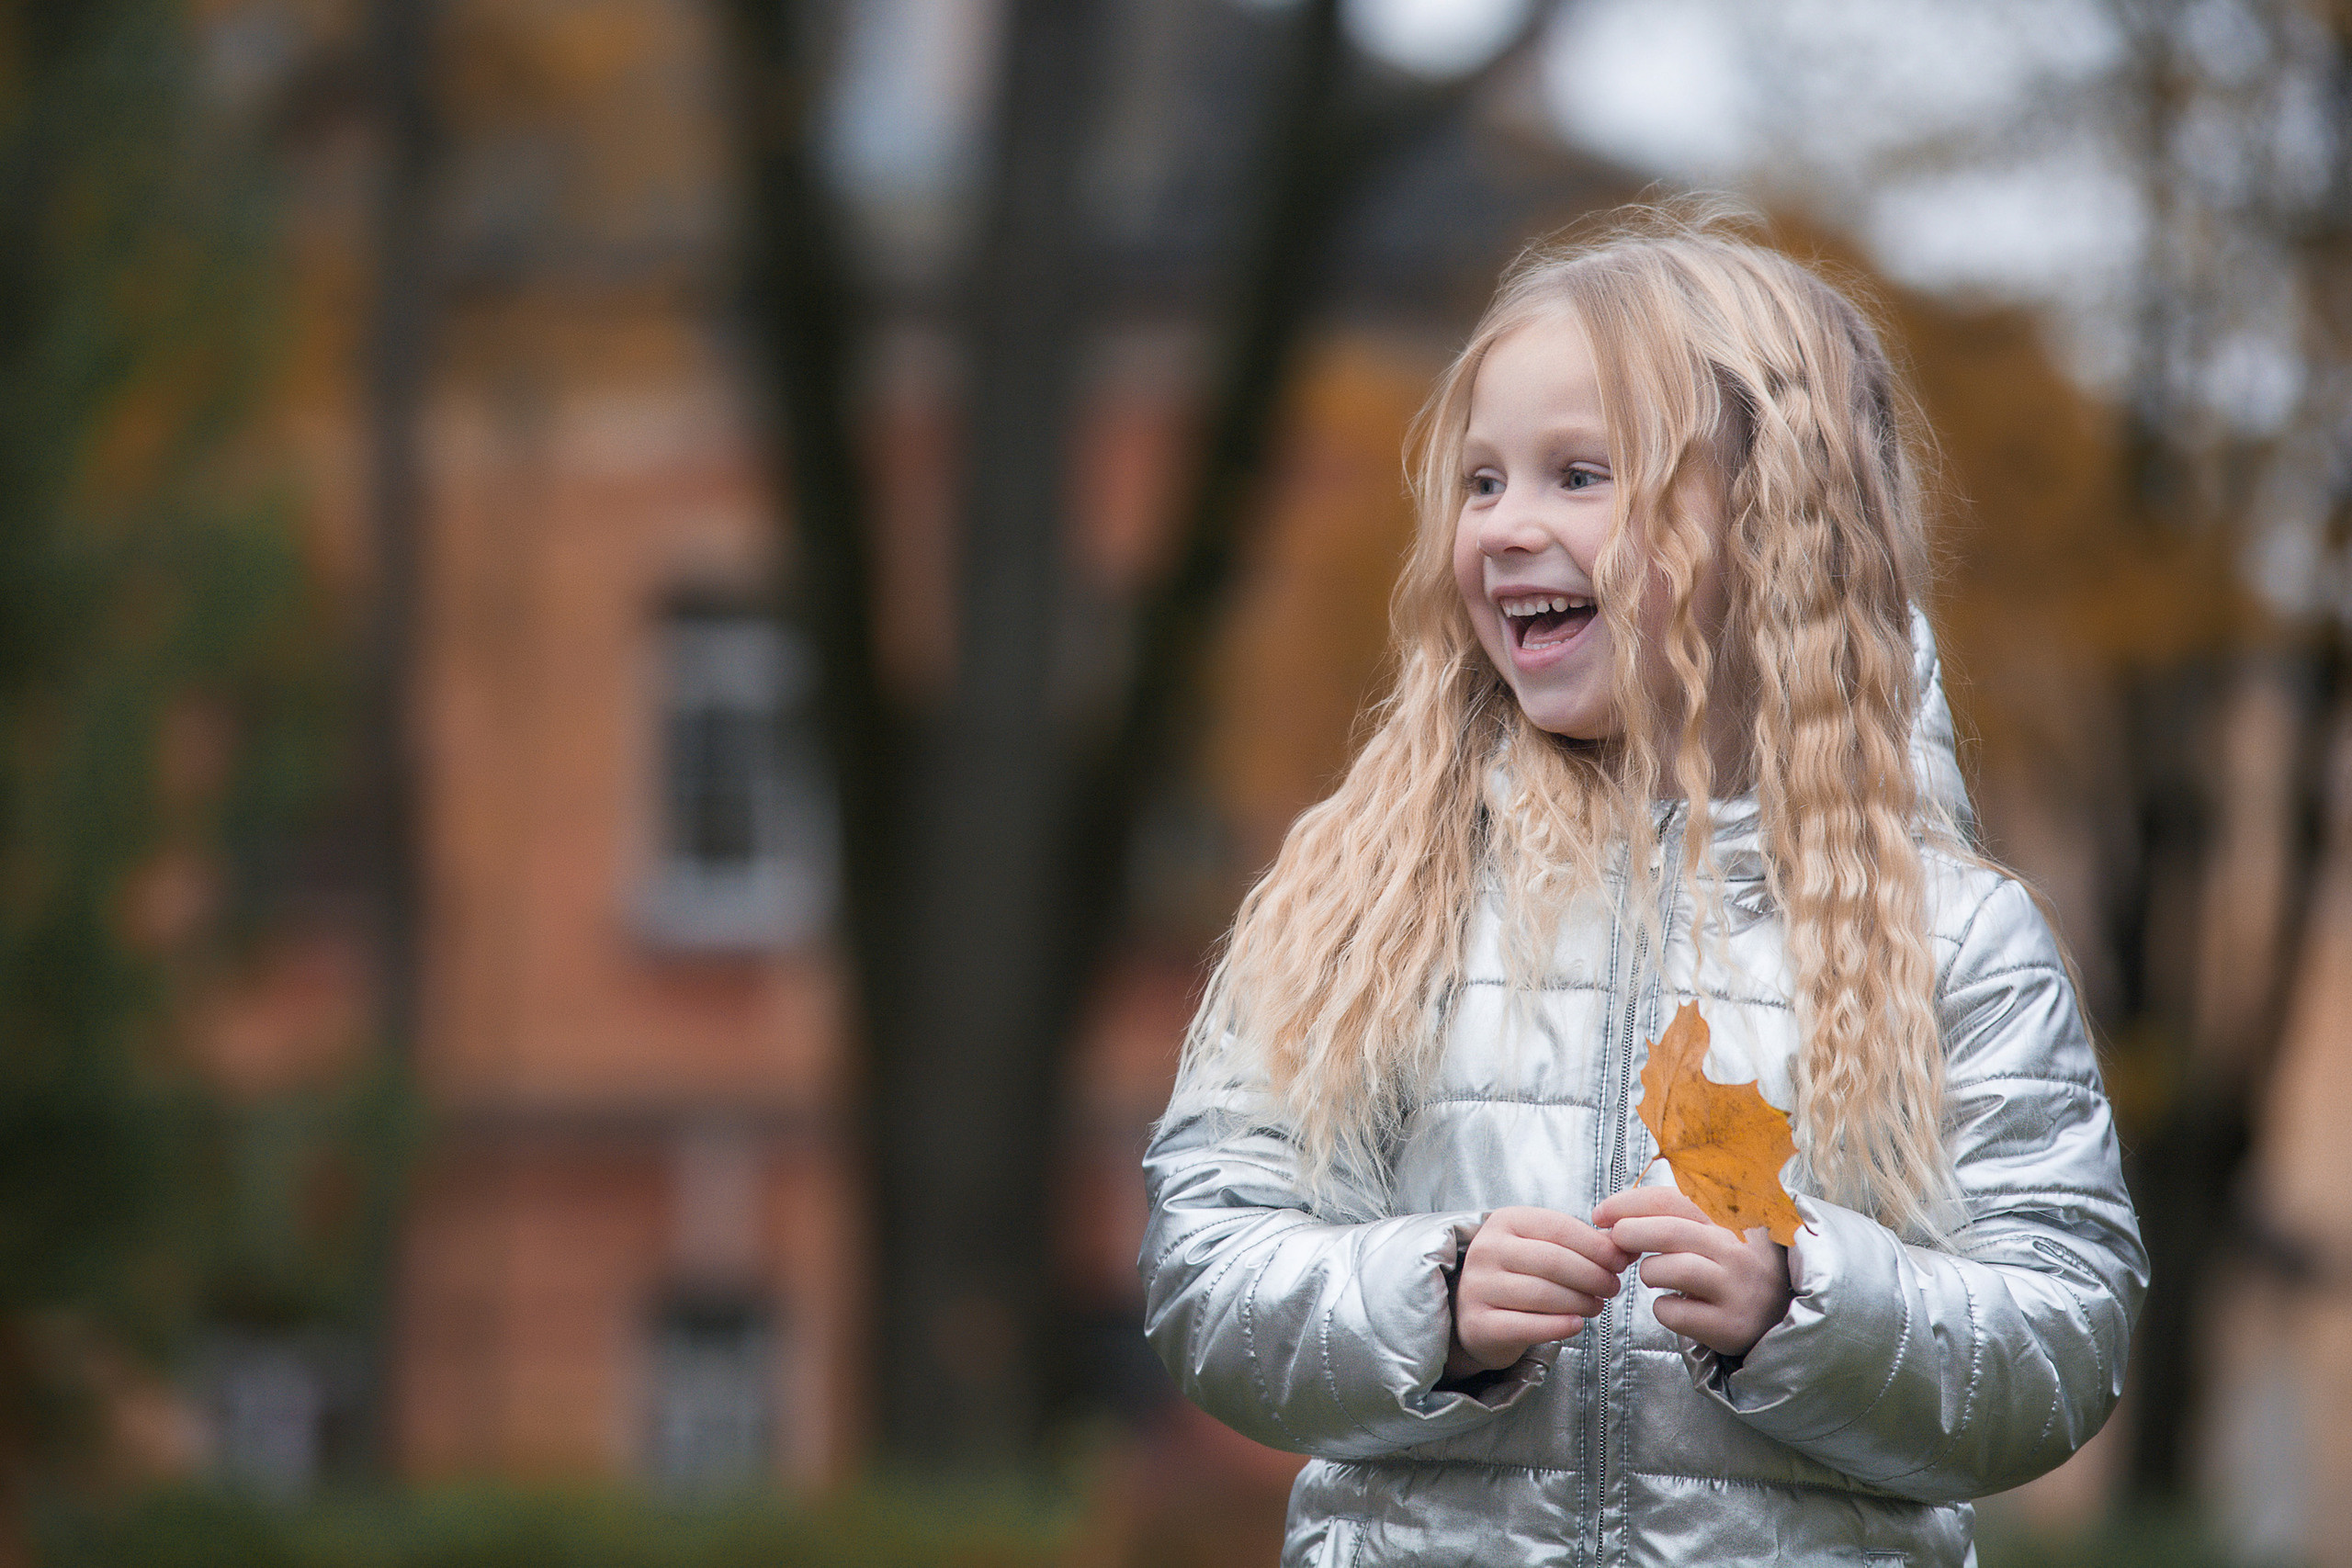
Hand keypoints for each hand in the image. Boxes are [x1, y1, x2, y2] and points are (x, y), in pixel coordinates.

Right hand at [1447, 1206, 1632, 1378]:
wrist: (1477, 1312)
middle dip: (1592, 1275)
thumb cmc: (1519, 1275)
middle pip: (1553, 1261)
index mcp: (1505, 1221)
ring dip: (1580, 1301)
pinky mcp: (1478, 1323)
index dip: (1596, 1246)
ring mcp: (1478, 1286)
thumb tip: (1627, 1247)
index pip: (1559, 1228)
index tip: (1620, 1261)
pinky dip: (1559, 1326)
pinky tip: (1576, 1323)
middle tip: (1612, 1287)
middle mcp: (1487, 1250)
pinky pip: (1527, 1325)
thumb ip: (1583, 1244)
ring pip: (1542, 1293)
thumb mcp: (1543, 1247)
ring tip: (1596, 1305)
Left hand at [1592, 1185, 1792, 1357]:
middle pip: (1669, 1231)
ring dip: (1649, 1272)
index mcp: (1727, 1222)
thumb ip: (1672, 1220)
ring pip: (1670, 1270)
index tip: (1601, 1213)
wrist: (1779, 1316)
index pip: (1672, 1199)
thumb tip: (1612, 1217)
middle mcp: (1735, 1251)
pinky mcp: (1729, 1325)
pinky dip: (1662, 1309)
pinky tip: (1673, 1305)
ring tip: (1655, 1275)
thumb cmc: (1730, 1269)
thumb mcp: (1714, 1234)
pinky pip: (1673, 1312)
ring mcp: (1735, 1289)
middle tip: (1615, 1241)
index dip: (1629, 1203)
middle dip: (1629, 1233)